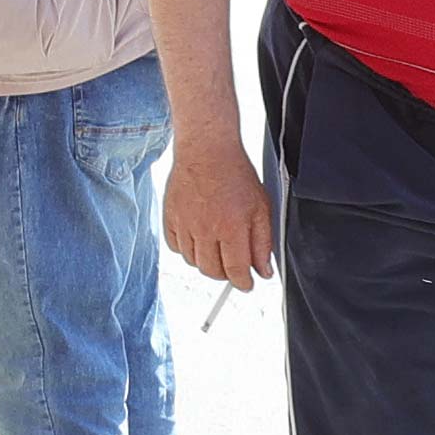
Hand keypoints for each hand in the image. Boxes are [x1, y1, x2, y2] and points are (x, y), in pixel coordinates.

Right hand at [161, 132, 271, 288]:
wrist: (206, 150)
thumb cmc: (235, 174)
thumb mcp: (261, 208)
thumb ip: (263, 242)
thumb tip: (264, 270)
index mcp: (231, 229)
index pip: (236, 271)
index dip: (243, 283)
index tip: (246, 284)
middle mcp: (205, 230)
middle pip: (212, 271)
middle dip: (225, 274)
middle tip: (233, 267)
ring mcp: (184, 225)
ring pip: (193, 262)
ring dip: (206, 262)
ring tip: (216, 249)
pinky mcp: (170, 218)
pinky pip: (175, 247)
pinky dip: (186, 250)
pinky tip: (197, 239)